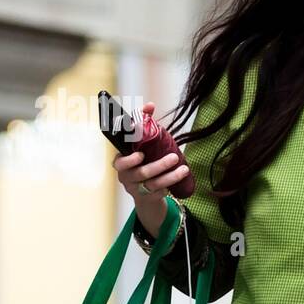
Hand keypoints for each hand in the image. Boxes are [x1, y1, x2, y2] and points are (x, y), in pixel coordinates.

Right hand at [111, 101, 188, 236]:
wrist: (144, 189)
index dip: (128, 160)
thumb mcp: (141, 143)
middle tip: (174, 157)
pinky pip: (159, 193)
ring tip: (184, 169)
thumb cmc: (142, 160)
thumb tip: (150, 105)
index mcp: (121, 163)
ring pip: (153, 184)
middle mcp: (126, 177)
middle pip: (141, 173)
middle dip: (158, 166)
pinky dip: (170, 186)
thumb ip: (142, 123)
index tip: (140, 155)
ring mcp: (136, 189)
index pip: (119, 162)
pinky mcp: (147, 198)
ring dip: (170, 177)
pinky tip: (179, 179)